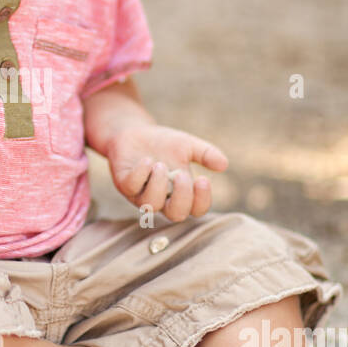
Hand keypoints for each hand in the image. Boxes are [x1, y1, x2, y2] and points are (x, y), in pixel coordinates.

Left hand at [106, 122, 228, 221]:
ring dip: (159, 184)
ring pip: (151, 205)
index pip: (196, 210)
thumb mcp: (187, 145)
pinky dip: (141, 174)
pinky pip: (131, 187)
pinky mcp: (123, 184)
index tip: (204, 179)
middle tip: (182, 175)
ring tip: (160, 164)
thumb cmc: (162, 143)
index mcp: (181, 192)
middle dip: (182, 197)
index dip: (202, 201)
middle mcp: (161, 199)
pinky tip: (147, 160)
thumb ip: (205, 154)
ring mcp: (140, 194)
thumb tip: (224, 164)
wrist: (132, 131)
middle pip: (176, 215)